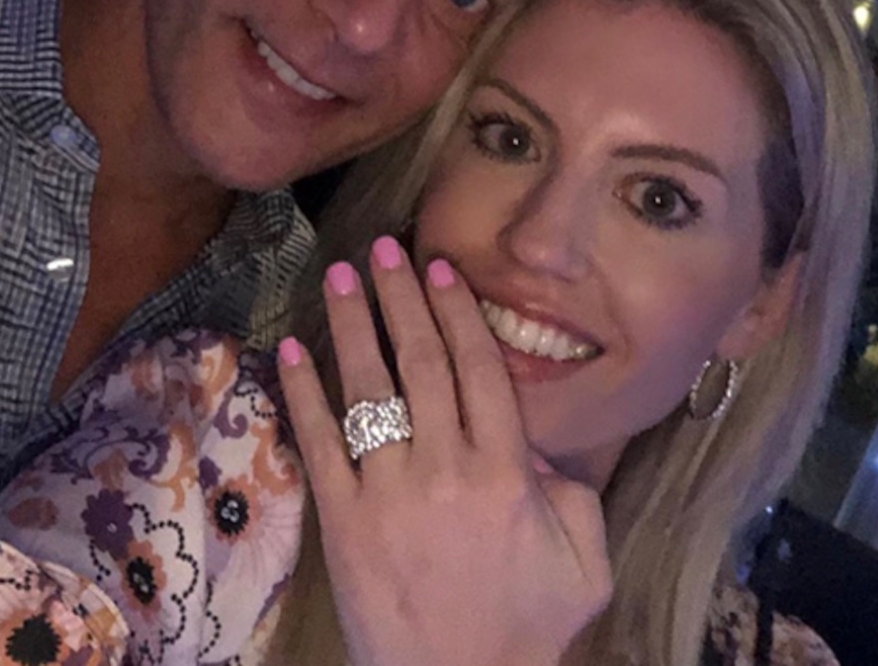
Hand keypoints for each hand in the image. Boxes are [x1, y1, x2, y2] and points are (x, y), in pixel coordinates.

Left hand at [278, 236, 611, 665]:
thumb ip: (576, 491)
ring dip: (350, 326)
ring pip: (368, 391)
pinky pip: (319, 445)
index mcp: (506, 472)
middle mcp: (445, 468)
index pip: (478, 369)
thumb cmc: (527, 627)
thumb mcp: (585, 561)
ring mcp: (388, 492)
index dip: (455, 313)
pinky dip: (304, 393)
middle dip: (400, 299)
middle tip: (382, 249)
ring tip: (338, 275)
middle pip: (420, 364)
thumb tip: (541, 437)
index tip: (437, 269)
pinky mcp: (343, 521)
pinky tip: (292, 347)